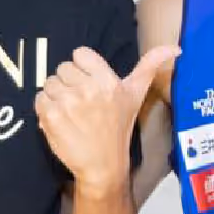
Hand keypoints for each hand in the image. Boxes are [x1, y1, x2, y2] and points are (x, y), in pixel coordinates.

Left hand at [35, 45, 178, 197]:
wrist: (103, 165)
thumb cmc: (119, 129)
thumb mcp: (136, 95)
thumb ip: (150, 66)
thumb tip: (175, 48)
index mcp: (107, 81)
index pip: (80, 54)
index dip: (81, 69)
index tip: (88, 85)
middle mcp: (87, 89)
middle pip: (62, 68)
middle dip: (68, 83)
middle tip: (80, 102)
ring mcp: (67, 102)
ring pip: (49, 82)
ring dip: (56, 96)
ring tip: (71, 112)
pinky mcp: (50, 116)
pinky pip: (39, 98)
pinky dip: (45, 108)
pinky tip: (60, 120)